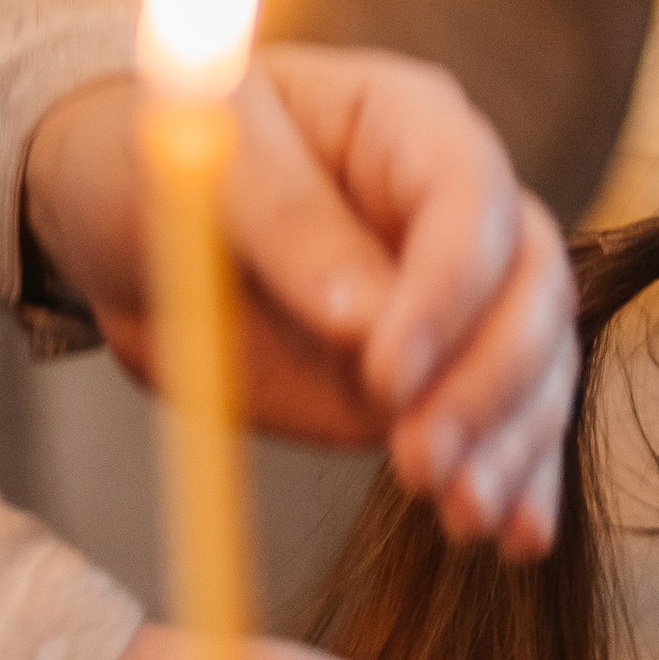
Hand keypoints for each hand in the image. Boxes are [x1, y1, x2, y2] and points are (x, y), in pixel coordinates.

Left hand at [25, 47, 577, 553]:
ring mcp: (456, 301)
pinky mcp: (435, 380)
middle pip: (530, 287)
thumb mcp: (200, 165)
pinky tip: (515, 534)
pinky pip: (504, 426)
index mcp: (410, 125)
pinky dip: (519, 479)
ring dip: (510, 443)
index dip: (447, 286)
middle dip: (489, 382)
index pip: (473, 196)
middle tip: (418, 460)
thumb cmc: (156, 160)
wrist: (123, 232)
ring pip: (535, 364)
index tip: (388, 371)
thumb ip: (285, 223)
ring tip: (461, 515)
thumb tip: (366, 320)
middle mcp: (457, 212)